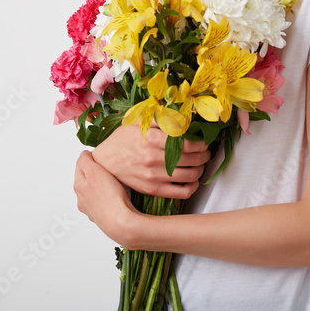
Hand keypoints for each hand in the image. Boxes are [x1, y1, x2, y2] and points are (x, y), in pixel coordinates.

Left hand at [73, 150, 135, 243]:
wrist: (121, 223)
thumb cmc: (109, 197)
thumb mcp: (94, 171)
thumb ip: (85, 160)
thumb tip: (83, 154)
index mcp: (78, 186)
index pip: (80, 165)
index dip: (91, 157)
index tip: (101, 156)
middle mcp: (82, 199)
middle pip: (87, 179)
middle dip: (96, 173)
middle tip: (109, 169)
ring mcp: (92, 210)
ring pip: (96, 192)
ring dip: (103, 187)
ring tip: (115, 183)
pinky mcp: (103, 217)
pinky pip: (104, 203)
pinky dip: (109, 198)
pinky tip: (118, 197)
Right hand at [91, 124, 211, 198]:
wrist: (103, 163)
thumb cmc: (120, 141)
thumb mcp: (136, 122)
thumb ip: (159, 118)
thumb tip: (181, 118)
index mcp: (151, 140)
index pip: (188, 143)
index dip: (202, 143)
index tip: (204, 141)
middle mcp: (154, 159)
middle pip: (193, 159)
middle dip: (205, 155)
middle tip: (206, 151)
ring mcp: (154, 177)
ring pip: (190, 176)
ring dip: (201, 169)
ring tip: (201, 164)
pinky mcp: (153, 190)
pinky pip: (181, 192)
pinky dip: (193, 187)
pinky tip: (193, 180)